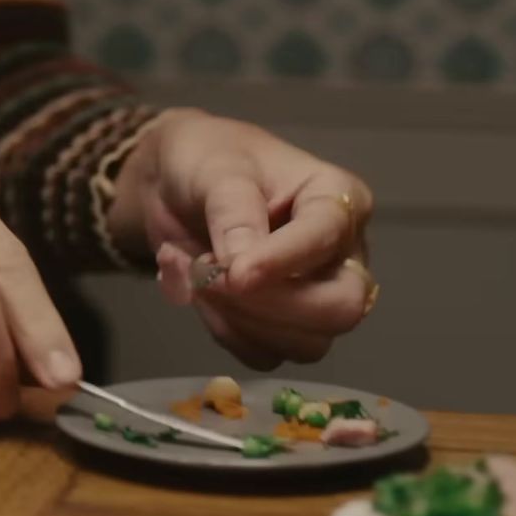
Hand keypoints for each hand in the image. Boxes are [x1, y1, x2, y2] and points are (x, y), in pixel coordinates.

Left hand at [108, 109, 374, 368]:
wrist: (174, 185)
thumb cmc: (209, 160)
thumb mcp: (218, 169)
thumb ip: (233, 214)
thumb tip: (244, 270)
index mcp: (338, 199)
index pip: (329, 239)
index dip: (283, 261)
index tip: (235, 272)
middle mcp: (341, 254)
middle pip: (340, 308)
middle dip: (271, 305)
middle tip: (211, 277)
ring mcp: (317, 296)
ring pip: (305, 343)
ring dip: (240, 320)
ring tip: (194, 272)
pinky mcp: (283, 326)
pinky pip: (265, 354)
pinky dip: (224, 331)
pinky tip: (197, 292)